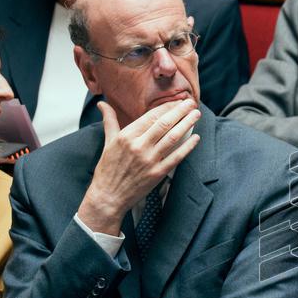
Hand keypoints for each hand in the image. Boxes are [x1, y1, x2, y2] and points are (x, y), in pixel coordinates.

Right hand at [77, 99, 200, 234]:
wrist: (109, 196)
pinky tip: (196, 138)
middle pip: (164, 123)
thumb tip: (101, 104)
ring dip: (187, 124)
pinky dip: (187, 146)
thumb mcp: (108, 142)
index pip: (151, 116)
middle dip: (180, 111)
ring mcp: (149, 160)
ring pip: (173, 137)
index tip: (177, 101)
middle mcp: (138, 146)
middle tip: (192, 103)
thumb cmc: (108, 168)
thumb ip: (109, 121)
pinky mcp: (158, 173)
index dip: (167, 107)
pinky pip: (176, 157)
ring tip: (197, 115)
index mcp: (126, 136)